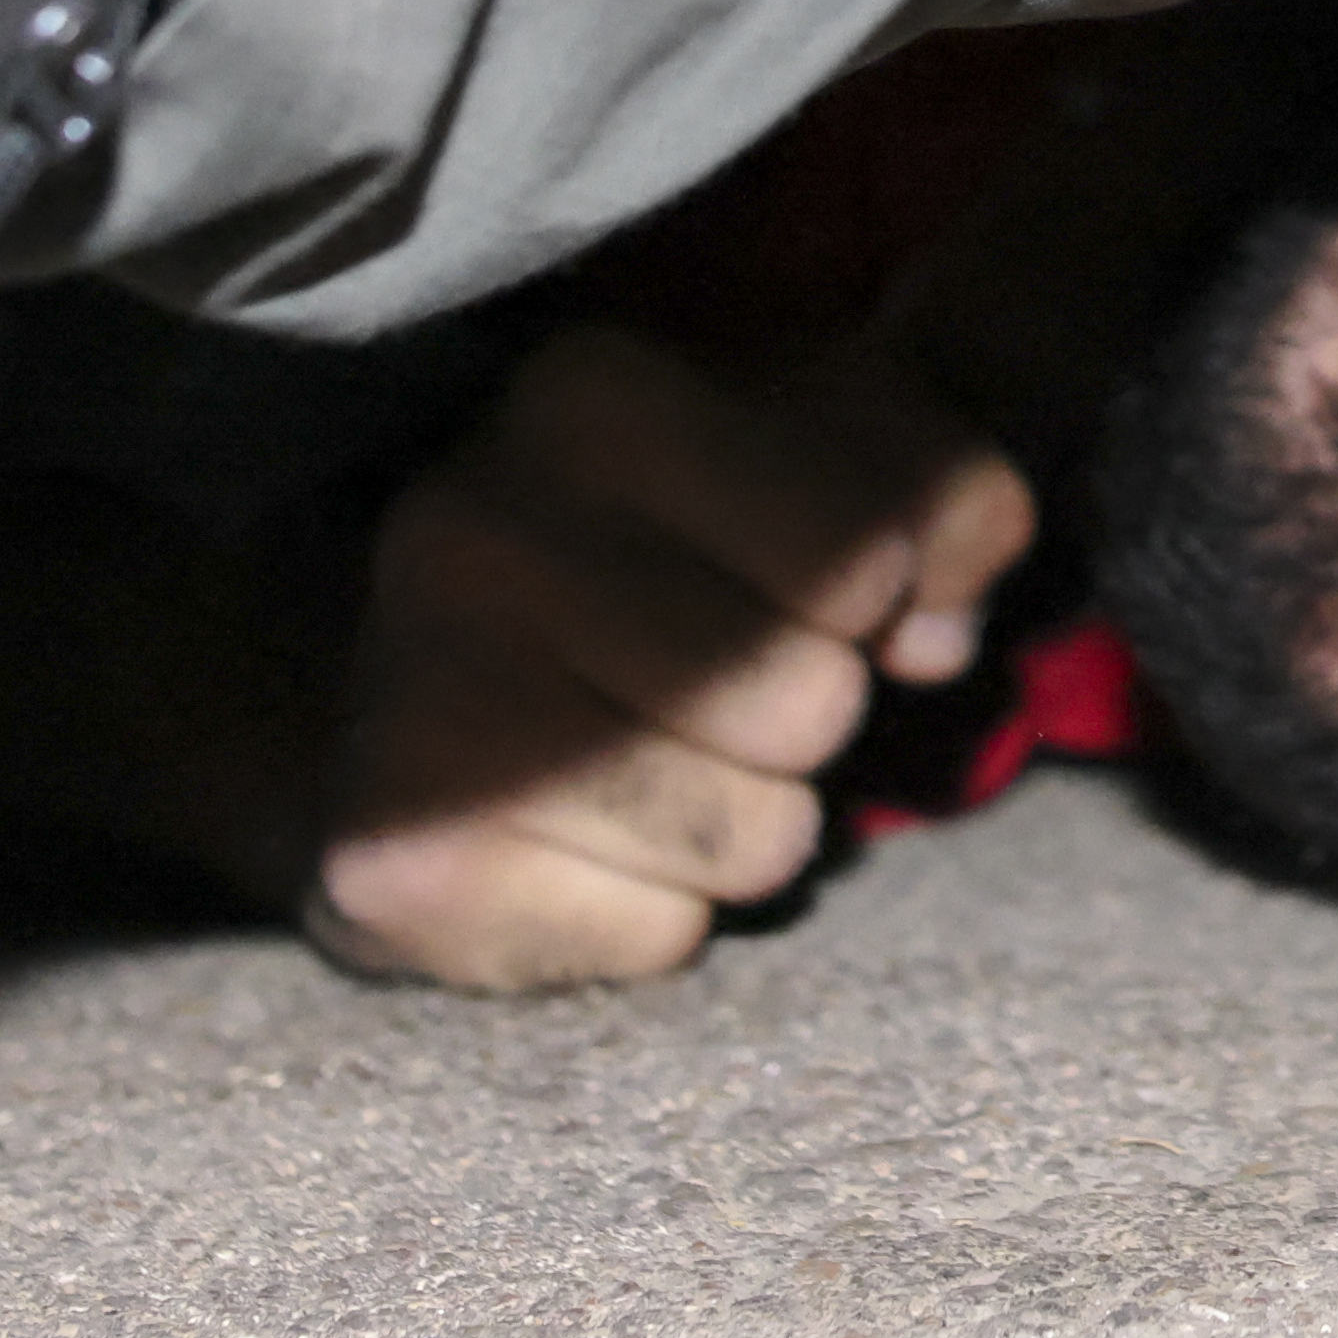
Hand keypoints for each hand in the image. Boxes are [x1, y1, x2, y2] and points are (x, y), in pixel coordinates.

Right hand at [306, 324, 1037, 992]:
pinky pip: (663, 939)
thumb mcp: (844, 465)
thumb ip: (944, 501)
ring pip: (755, 840)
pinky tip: (585, 839)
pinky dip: (659, 914)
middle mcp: (472, 530)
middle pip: (811, 705)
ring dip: (752, 826)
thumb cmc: (686, 557)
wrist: (447, 693)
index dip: (884, 595)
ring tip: (659, 761)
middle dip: (814, 718)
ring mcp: (413, 699)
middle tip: (725, 690)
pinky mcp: (393, 866)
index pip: (865, 555)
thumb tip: (933, 627)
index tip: (815, 586)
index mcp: (591, 398)